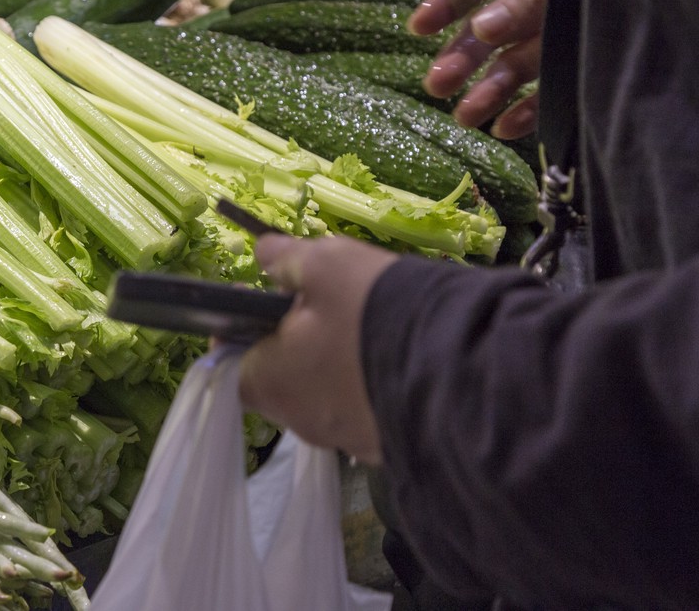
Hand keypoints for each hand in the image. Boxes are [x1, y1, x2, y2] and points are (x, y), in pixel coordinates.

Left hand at [238, 235, 398, 461]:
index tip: (263, 305)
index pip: (236, 364)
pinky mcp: (389, 446)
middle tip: (327, 308)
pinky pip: (371, 411)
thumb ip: (287, 260)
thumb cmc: (373, 311)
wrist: (461, 365)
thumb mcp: (326, 265)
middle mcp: (302, 422)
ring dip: (340, 367)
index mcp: (270, 384)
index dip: (245, 331)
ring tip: (369, 329)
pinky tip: (399, 357)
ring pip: (331, 396)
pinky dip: (376, 386)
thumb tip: (264, 253)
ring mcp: (347, 440)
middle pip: (286, 380)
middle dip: (300, 345)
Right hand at [407, 0, 560, 139]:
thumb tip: (479, 28)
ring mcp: (569, 36)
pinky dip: (528, 112)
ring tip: (465, 118)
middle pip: (493, 27)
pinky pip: (553, 93)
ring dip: (487, 91)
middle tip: (436, 84)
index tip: (417, 28)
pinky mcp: (588, 71)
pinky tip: (504, 128)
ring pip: (517, 63)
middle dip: (462, 56)